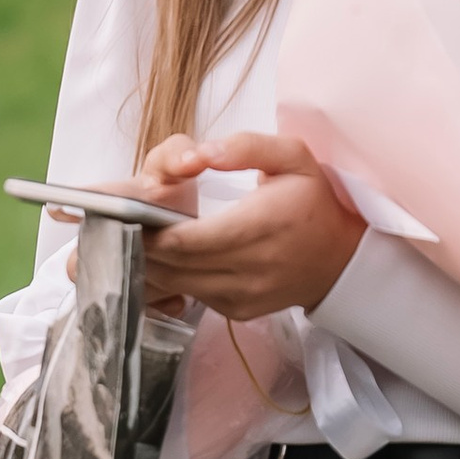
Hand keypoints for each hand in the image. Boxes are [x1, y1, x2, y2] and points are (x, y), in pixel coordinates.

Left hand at [131, 129, 364, 320]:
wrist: (338, 260)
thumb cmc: (312, 203)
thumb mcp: (292, 157)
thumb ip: (246, 147)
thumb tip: (201, 154)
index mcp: (261, 225)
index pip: (189, 238)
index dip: (153, 229)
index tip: (131, 214)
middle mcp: (251, 267)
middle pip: (175, 262)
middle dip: (143, 243)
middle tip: (121, 223)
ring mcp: (243, 295)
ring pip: (177, 283)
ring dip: (151, 263)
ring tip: (136, 238)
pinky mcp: (237, 311)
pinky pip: (192, 295)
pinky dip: (173, 277)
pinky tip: (166, 257)